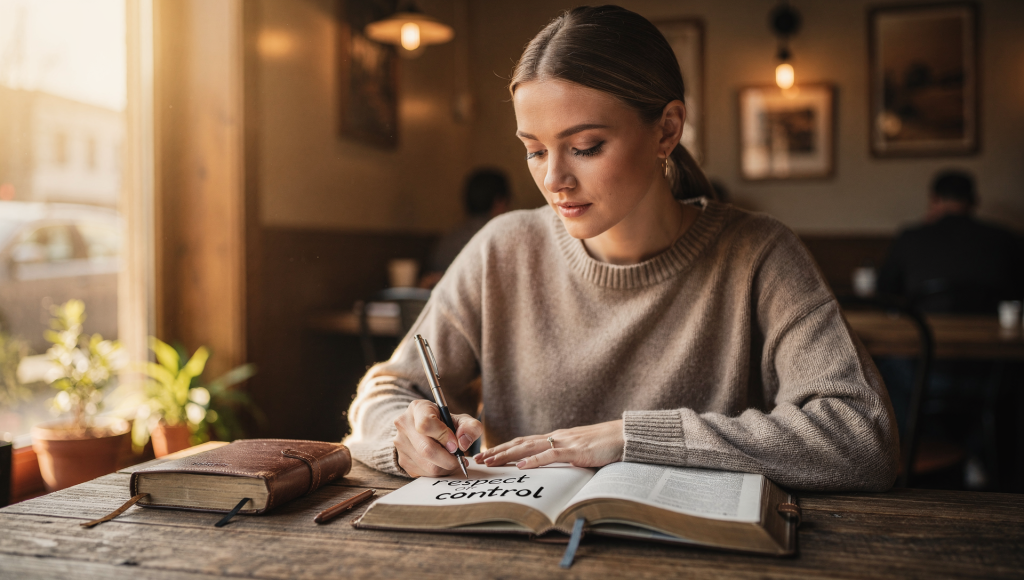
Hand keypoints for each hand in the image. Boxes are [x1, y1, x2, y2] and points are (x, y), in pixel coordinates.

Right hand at [393, 399, 481, 477]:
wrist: (426, 428)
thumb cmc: (445, 423)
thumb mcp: (461, 419)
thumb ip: (470, 427)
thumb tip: (463, 443)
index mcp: (418, 408)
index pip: (426, 424)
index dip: (444, 436)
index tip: (455, 443)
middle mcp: (404, 425)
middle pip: (426, 449)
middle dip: (449, 458)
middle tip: (460, 458)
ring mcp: (400, 444)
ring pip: (427, 465)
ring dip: (446, 467)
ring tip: (453, 460)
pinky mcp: (403, 461)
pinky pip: (425, 473)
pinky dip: (439, 472)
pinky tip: (443, 463)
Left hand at [476, 420, 623, 469]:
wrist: (623, 436)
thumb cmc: (604, 445)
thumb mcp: (578, 450)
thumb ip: (564, 455)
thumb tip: (551, 465)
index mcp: (555, 437)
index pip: (524, 442)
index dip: (504, 448)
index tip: (487, 454)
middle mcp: (555, 436)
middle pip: (520, 443)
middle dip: (497, 450)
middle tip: (478, 458)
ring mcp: (564, 442)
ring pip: (529, 447)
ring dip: (507, 454)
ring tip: (491, 460)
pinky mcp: (574, 450)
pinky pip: (550, 454)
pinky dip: (534, 459)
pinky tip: (521, 465)